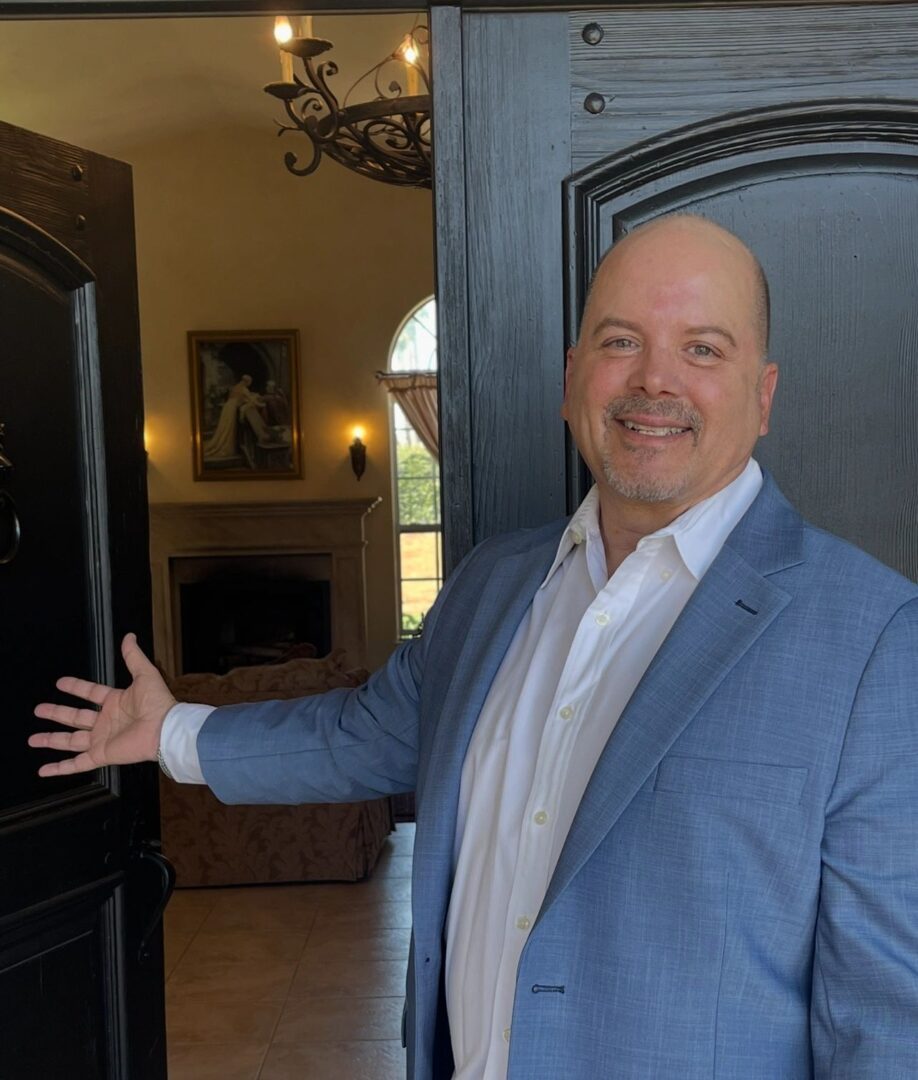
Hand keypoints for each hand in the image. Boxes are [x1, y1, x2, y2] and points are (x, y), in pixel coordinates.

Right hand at [30, 633, 175, 776]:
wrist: (164, 729)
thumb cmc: (158, 703)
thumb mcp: (145, 674)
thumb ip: (133, 657)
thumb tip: (129, 637)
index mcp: (116, 703)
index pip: (90, 693)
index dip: (76, 687)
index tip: (60, 682)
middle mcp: (107, 722)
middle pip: (75, 718)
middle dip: (56, 713)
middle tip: (39, 709)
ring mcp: (102, 739)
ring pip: (70, 741)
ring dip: (51, 740)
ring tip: (33, 739)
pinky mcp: (101, 755)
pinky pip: (76, 764)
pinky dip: (60, 769)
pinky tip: (43, 770)